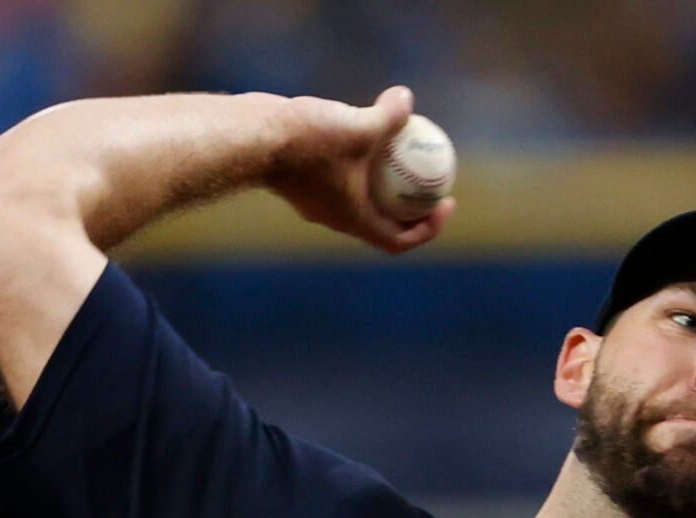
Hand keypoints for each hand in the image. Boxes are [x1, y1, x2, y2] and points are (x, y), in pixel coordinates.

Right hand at [264, 85, 454, 254]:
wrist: (251, 137)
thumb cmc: (307, 141)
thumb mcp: (359, 126)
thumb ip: (388, 117)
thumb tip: (407, 100)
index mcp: (354, 219)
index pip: (398, 240)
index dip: (428, 227)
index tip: (445, 202)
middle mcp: (335, 216)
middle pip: (381, 221)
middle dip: (409, 204)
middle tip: (428, 177)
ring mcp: (316, 199)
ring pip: (358, 195)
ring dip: (381, 179)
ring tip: (399, 147)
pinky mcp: (301, 178)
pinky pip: (339, 175)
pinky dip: (357, 160)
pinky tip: (363, 127)